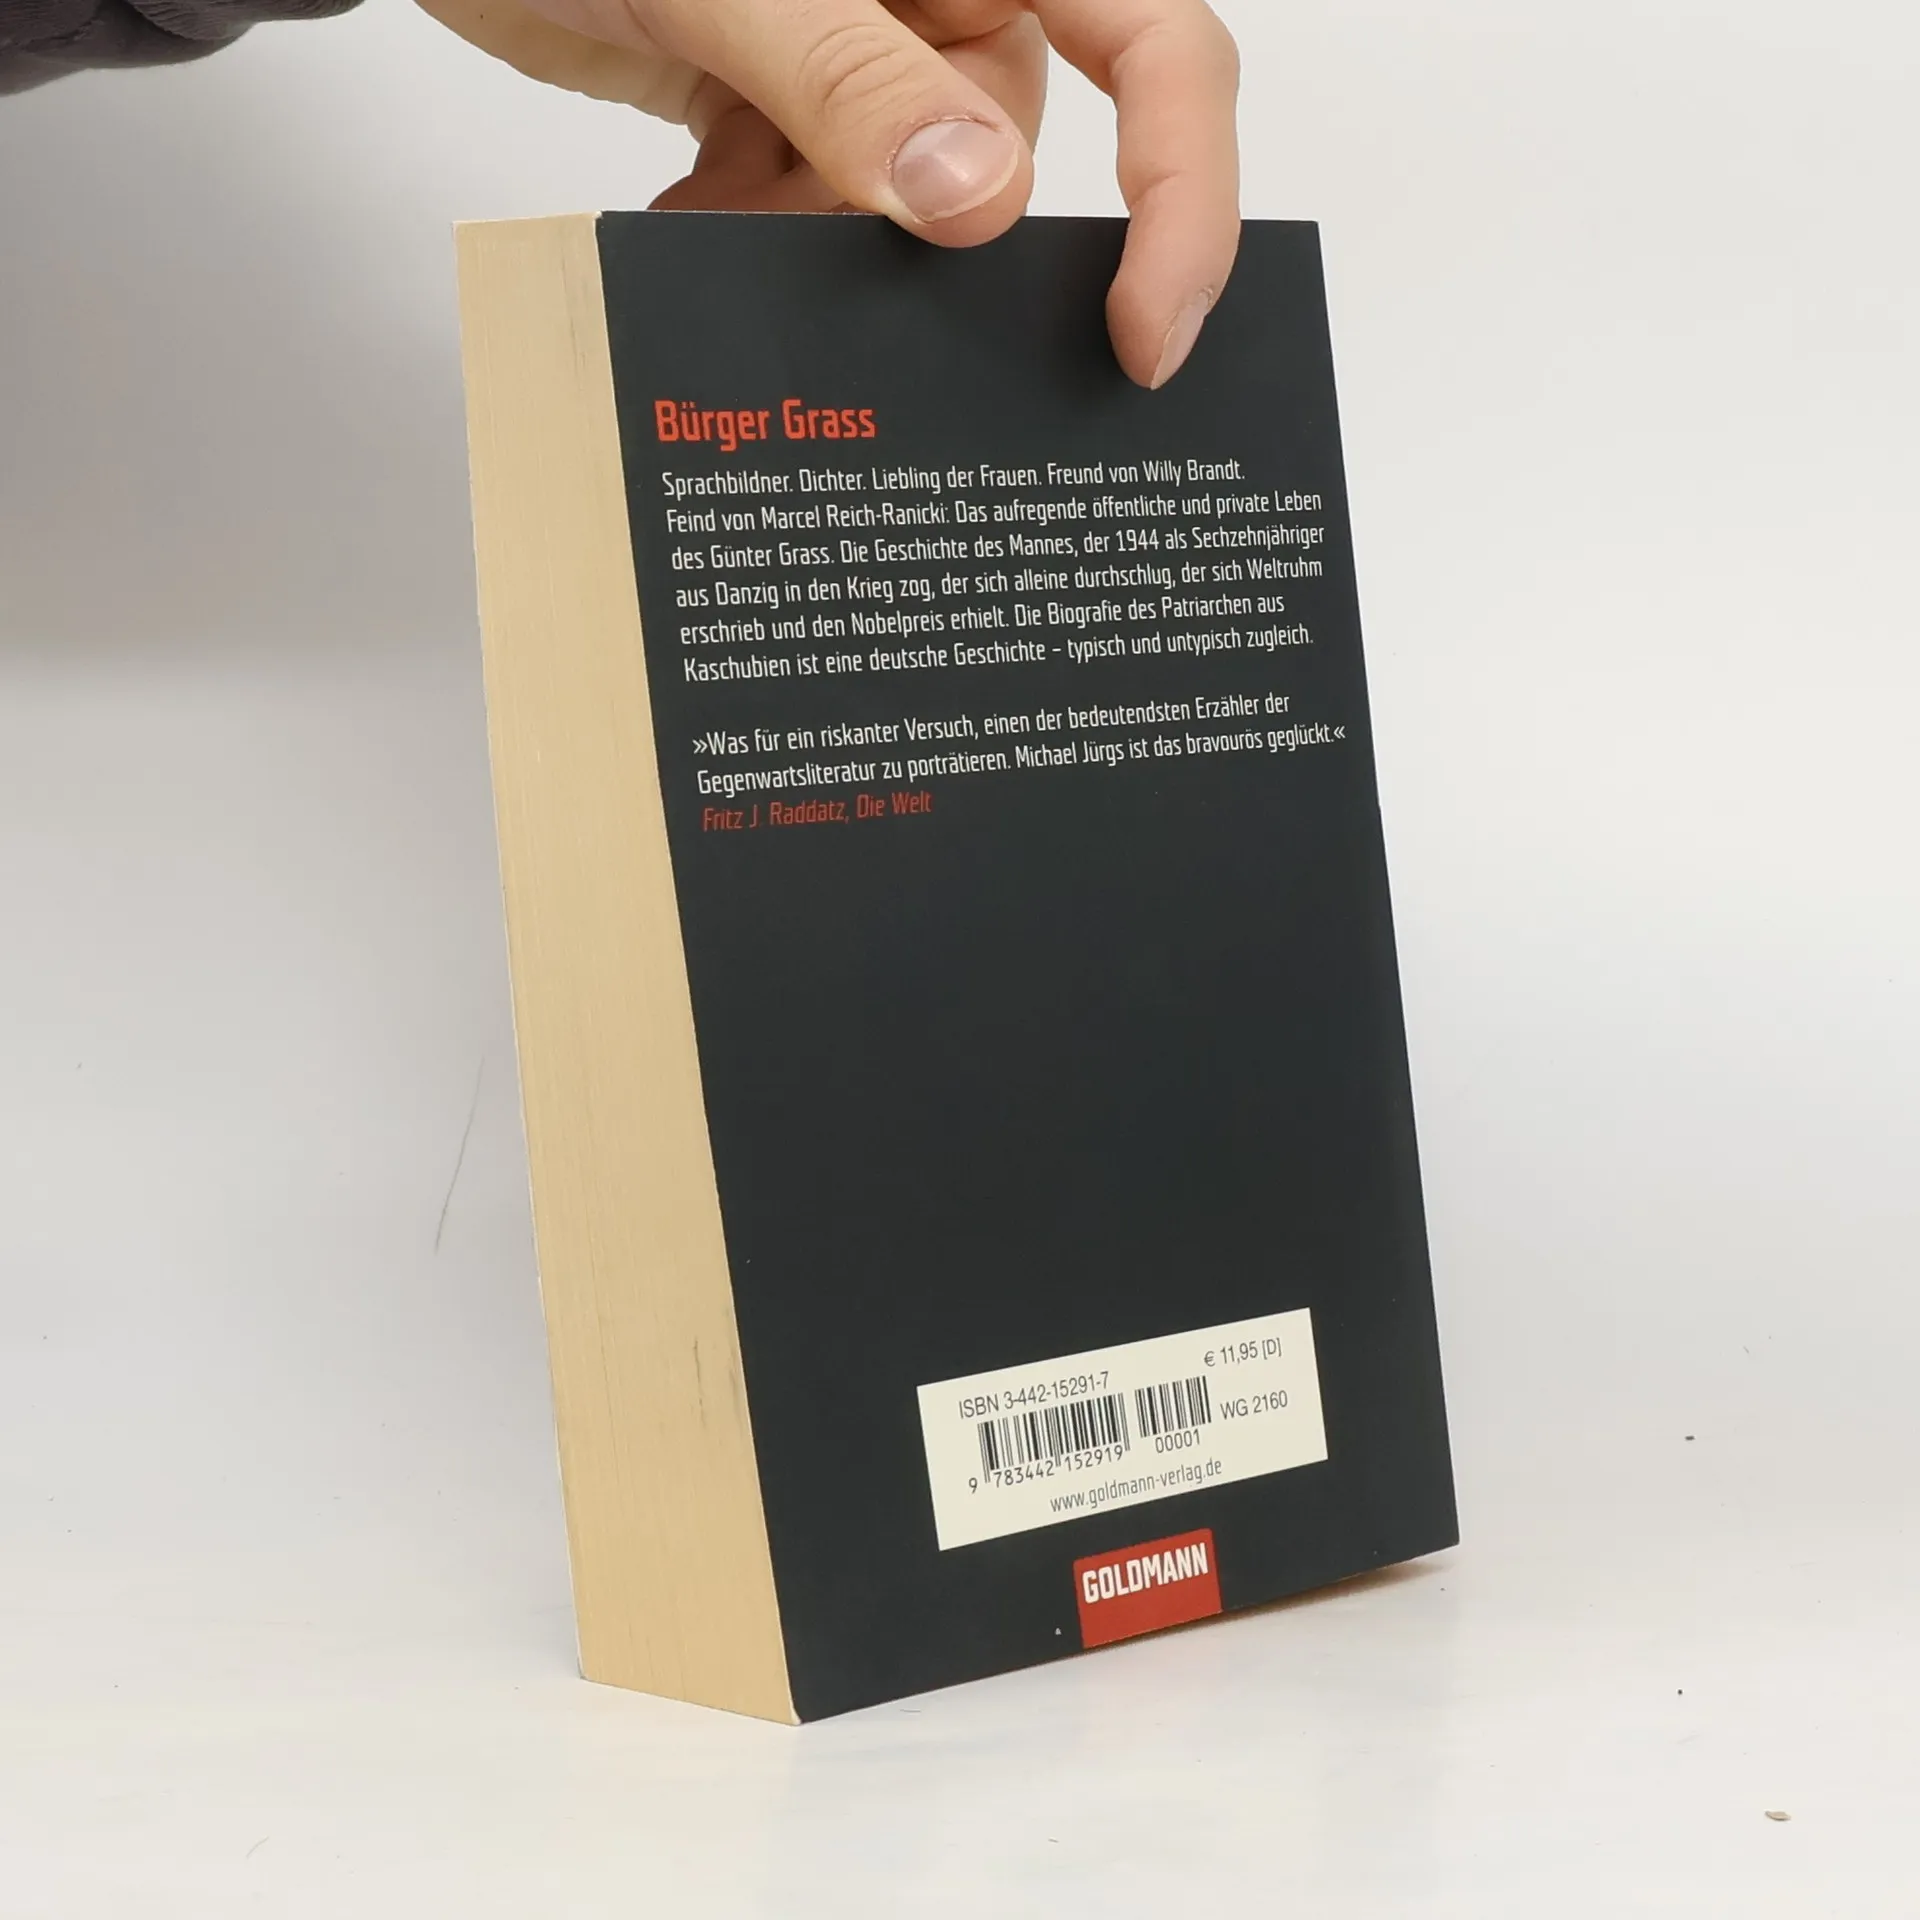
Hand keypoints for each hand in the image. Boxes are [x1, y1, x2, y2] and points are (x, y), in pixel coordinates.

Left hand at [417, 0, 1238, 386]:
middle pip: (1008, 161)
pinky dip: (755, 236)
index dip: (1179, 192)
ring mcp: (863, 55)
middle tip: (831, 262)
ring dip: (813, 246)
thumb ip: (853, 80)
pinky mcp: (787, 103)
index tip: (1141, 331)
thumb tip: (980, 201)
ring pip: (902, 212)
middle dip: (922, 242)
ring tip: (721, 213)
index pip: (1155, 50)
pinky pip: (815, 212)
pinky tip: (694, 213)